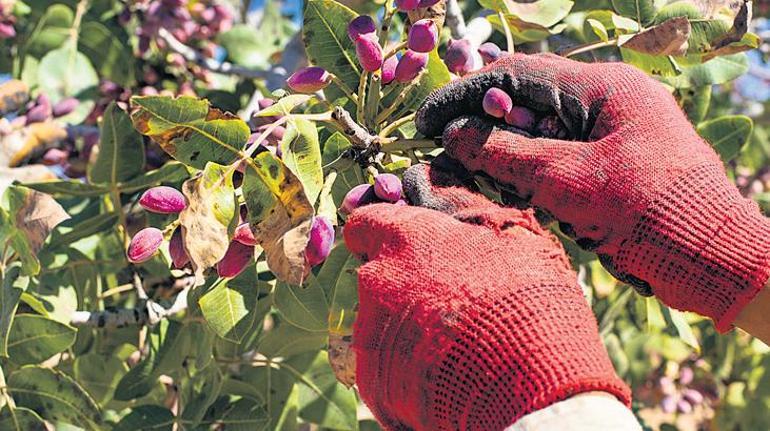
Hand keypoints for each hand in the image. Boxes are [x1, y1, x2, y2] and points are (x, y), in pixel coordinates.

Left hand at [343, 159, 629, 429]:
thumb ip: (465, 209)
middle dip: (404, 282)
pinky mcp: (373, 379)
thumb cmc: (528, 301)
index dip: (383, 230)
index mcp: (405, 237)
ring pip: (380, 320)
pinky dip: (407, 368)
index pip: (364, 221)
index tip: (404, 243)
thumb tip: (437, 187)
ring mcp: (371, 331)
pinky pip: (384, 364)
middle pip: (377, 274)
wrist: (528, 387)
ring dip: (407, 326)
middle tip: (449, 300)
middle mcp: (376, 279)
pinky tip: (446, 373)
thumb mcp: (512, 236)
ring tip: (455, 344)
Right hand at [415, 53, 769, 331]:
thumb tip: (452, 134)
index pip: (517, 76)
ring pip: (537, 136)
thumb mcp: (565, 179)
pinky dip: (526, 176)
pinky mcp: (607, 169)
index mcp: (601, 88)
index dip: (466, 96)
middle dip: (482, 127)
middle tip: (444, 154)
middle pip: (525, 105)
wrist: (710, 259)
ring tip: (468, 177)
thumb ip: (504, 154)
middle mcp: (603, 104)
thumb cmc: (644, 210)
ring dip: (502, 156)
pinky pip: (554, 162)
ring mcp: (607, 136)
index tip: (427, 123)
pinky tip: (506, 193)